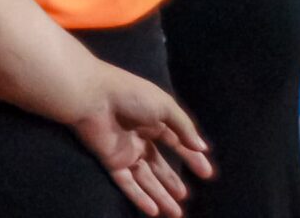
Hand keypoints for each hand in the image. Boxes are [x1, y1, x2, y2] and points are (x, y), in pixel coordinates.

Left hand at [68, 65, 212, 216]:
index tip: (206, 173)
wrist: (93, 97)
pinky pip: (127, 183)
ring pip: (145, 179)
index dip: (191, 157)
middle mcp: (139, 138)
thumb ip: (184, 128)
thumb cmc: (130, 95)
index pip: (176, 143)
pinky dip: (140, 197)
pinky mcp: (111, 161)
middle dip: (172, 182)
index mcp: (153, 121)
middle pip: (159, 165)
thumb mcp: (164, 106)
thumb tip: (202, 148)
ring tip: (175, 213)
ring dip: (160, 196)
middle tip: (185, 197)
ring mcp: (125, 151)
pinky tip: (153, 211)